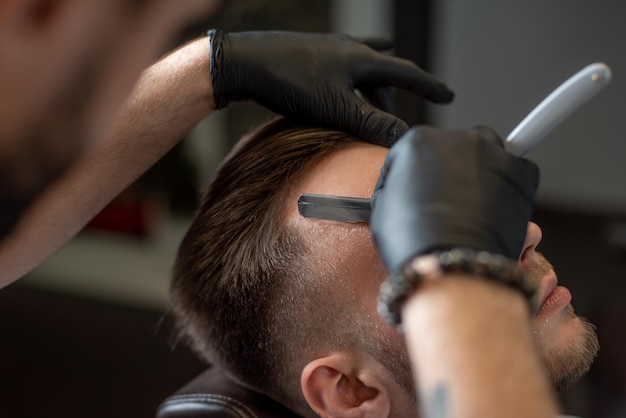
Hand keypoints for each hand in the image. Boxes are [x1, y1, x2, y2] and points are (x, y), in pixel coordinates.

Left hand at [208, 30, 453, 145]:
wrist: (244, 61)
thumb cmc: (290, 82)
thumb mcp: (337, 108)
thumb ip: (372, 124)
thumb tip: (405, 139)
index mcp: (361, 58)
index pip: (406, 73)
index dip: (429, 86)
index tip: (448, 94)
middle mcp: (348, 48)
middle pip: (384, 73)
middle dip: (395, 95)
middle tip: (395, 121)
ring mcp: (327, 49)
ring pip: (362, 68)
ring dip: (372, 87)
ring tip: (373, 105)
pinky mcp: (307, 54)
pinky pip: (340, 66)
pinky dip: (349, 79)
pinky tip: (341, 85)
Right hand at [370, 126, 539, 274]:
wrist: (451, 262)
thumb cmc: (413, 241)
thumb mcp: (384, 207)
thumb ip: (396, 186)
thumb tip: (404, 187)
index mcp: (418, 142)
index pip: (414, 153)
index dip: (412, 177)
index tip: (416, 193)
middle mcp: (456, 138)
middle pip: (454, 148)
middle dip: (451, 169)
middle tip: (447, 200)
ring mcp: (491, 152)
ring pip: (487, 155)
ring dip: (481, 173)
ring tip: (473, 206)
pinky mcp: (520, 170)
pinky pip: (516, 172)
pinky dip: (509, 188)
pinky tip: (494, 211)